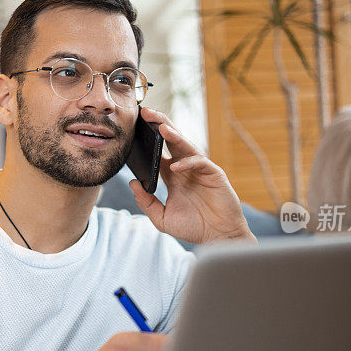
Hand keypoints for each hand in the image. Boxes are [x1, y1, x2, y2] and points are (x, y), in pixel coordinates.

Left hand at [129, 107, 255, 244]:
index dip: (147, 139)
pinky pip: (199, 162)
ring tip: (161, 127)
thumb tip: (132, 183)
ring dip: (174, 135)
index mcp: (173, 176)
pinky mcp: (214, 174)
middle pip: (171, 141)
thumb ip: (147, 202)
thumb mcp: (163, 218)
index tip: (133, 127)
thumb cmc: (193, 228)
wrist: (218, 237)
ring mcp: (200, 169)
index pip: (158, 152)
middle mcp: (186, 168)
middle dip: (159, 125)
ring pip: (186, 146)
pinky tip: (176, 166)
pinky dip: (187, 162)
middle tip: (146, 112)